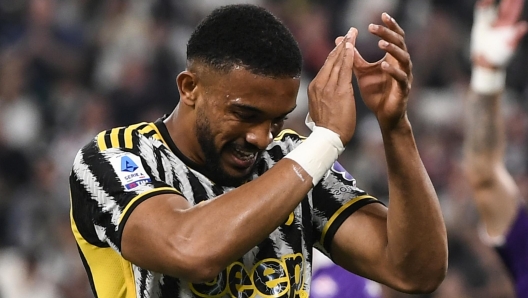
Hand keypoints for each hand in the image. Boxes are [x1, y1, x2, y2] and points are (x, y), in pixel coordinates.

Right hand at [307, 27, 357, 145]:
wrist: (328, 138)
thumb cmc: (328, 128)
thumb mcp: (320, 109)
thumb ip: (322, 98)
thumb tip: (324, 96)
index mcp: (314, 88)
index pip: (326, 67)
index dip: (334, 54)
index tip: (340, 44)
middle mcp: (319, 84)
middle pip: (330, 60)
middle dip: (340, 45)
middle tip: (348, 32)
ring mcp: (328, 86)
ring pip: (337, 61)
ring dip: (345, 46)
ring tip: (352, 34)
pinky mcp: (338, 90)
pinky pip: (344, 69)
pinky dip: (347, 56)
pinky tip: (352, 47)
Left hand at [337, 13, 411, 130]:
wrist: (383, 115)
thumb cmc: (375, 92)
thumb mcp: (361, 71)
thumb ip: (353, 56)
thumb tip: (341, 40)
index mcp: (392, 58)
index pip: (395, 37)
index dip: (390, 26)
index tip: (381, 15)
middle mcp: (401, 64)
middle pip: (400, 43)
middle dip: (388, 34)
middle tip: (374, 27)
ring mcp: (405, 76)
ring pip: (404, 58)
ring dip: (392, 50)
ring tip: (381, 44)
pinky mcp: (403, 90)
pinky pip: (401, 78)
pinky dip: (393, 71)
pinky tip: (383, 65)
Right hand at [471, 0, 527, 67]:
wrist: (486, 64)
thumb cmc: (500, 58)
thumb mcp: (509, 48)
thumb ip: (515, 37)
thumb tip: (523, 26)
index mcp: (509, 25)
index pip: (512, 9)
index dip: (514, 1)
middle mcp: (501, 22)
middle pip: (504, 4)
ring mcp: (490, 23)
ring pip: (491, 7)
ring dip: (491, 1)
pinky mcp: (480, 27)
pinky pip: (481, 14)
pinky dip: (482, 7)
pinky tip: (483, 2)